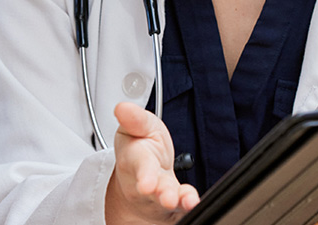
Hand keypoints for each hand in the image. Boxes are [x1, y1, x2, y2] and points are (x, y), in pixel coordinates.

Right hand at [104, 102, 199, 224]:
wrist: (143, 177)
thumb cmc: (142, 148)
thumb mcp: (139, 127)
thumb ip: (135, 119)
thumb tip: (122, 108)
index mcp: (136, 160)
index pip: (141, 166)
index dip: (144, 176)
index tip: (147, 185)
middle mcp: (148, 183)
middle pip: (154, 191)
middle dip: (161, 194)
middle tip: (168, 199)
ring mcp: (161, 197)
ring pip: (167, 202)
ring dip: (177, 202)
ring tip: (188, 201)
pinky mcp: (175, 206)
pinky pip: (181, 209)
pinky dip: (188, 207)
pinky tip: (195, 203)